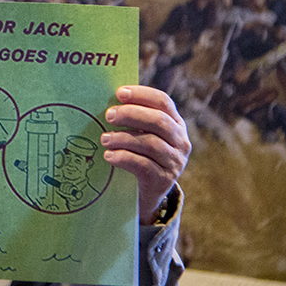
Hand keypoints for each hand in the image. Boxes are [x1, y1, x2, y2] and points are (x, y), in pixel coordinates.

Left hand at [101, 85, 190, 223]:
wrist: (146, 192)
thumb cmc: (139, 154)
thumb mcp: (141, 134)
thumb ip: (132, 118)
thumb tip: (108, 100)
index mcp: (175, 123)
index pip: (163, 102)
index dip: (142, 94)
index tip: (119, 93)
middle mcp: (180, 141)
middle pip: (158, 121)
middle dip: (131, 114)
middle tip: (108, 115)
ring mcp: (175, 161)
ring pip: (150, 143)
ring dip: (123, 138)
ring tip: (104, 138)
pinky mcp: (164, 180)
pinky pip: (143, 165)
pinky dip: (123, 158)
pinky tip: (108, 156)